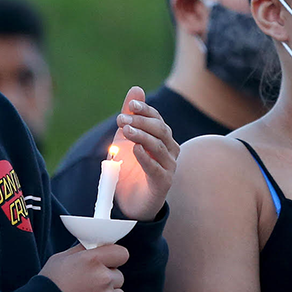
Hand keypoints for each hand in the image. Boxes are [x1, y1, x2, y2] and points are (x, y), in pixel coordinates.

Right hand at [39, 244, 130, 291]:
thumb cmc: (47, 288)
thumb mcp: (59, 260)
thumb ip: (81, 252)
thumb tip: (94, 247)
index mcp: (92, 260)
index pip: (121, 253)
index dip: (115, 258)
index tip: (109, 264)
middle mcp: (103, 277)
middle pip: (119, 276)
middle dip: (107, 281)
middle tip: (89, 287)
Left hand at [110, 86, 177, 220]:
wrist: (131, 203)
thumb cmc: (132, 169)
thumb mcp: (126, 139)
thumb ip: (131, 115)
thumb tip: (136, 89)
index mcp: (163, 138)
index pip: (158, 119)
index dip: (146, 110)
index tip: (131, 105)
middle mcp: (170, 151)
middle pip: (161, 130)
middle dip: (141, 122)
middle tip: (121, 119)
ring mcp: (169, 168)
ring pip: (159, 147)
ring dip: (141, 136)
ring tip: (125, 130)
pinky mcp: (162, 184)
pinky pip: (156, 169)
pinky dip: (146, 158)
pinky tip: (135, 150)